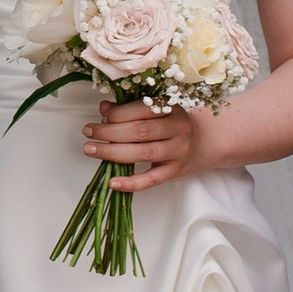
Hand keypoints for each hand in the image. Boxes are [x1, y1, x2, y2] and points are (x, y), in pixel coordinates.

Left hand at [83, 102, 203, 194]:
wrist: (203, 143)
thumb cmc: (173, 125)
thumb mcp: (157, 111)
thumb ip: (131, 108)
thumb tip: (105, 107)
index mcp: (171, 109)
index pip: (141, 109)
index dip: (118, 114)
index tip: (101, 117)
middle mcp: (177, 130)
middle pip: (140, 131)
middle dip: (110, 132)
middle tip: (88, 132)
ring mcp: (177, 152)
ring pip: (143, 153)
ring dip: (113, 152)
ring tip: (91, 150)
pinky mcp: (174, 172)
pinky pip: (151, 180)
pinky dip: (131, 183)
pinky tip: (112, 182)